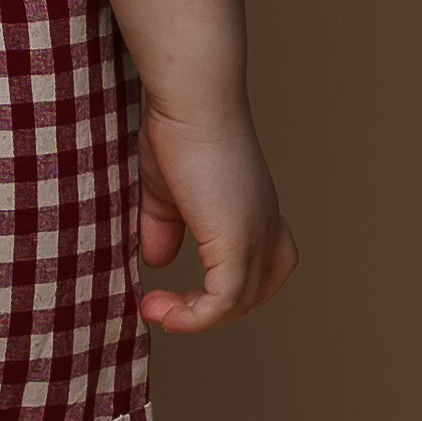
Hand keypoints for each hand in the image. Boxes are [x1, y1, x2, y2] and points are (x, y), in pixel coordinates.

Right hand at [136, 106, 297, 332]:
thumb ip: (163, 227)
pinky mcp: (237, 243)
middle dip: (212, 309)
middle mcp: (266, 226)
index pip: (267, 266)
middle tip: (167, 307)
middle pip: (257, 291)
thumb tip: (155, 261)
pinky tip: (158, 310)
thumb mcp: (164, 191)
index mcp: (257, 210)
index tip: (184, 288)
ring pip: (238, 303)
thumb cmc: (177, 131)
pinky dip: (193, 318)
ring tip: (154, 310)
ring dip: (192, 317)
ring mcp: (256, 236)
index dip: (233, 286)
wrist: (190, 102)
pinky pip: (222, 303)